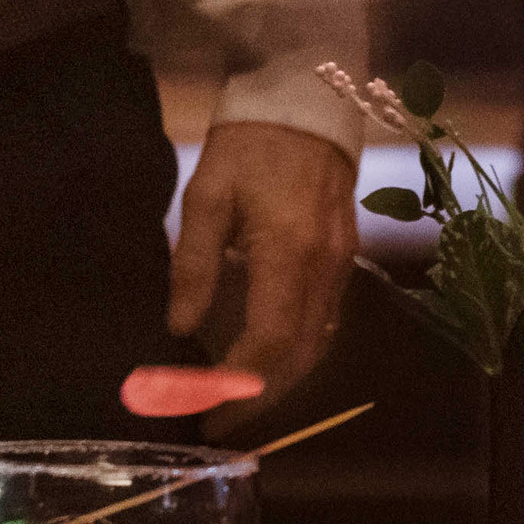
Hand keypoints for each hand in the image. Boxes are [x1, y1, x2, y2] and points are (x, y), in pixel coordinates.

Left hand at [168, 120, 356, 401]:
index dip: (236, 387)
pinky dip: (297, 351)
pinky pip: (325, 321)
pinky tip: (267, 359)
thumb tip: (178, 329)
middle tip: (217, 421)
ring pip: (317, 345)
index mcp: (287, 253)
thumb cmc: (246, 146)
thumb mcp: (206, 196)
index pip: (268, 343)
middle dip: (258, 398)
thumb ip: (193, 265)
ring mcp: (341, 264)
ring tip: (235, 400)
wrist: (303, 101)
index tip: (201, 411)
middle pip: (299, 357)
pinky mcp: (345, 256)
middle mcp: (324, 268)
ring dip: (279, 381)